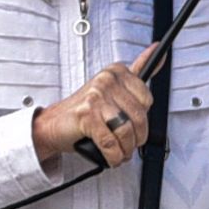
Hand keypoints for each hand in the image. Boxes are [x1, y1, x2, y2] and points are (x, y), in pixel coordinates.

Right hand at [33, 44, 156, 169]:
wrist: (51, 125)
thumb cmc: (82, 110)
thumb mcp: (110, 88)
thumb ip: (136, 70)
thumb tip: (157, 51)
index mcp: (115, 72)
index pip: (146, 98)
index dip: (141, 118)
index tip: (131, 123)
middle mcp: (105, 81)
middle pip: (139, 117)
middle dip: (136, 138)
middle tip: (128, 143)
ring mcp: (95, 97)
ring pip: (126, 131)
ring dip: (125, 149)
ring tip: (119, 151)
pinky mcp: (87, 116)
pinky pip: (111, 143)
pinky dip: (113, 156)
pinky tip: (110, 157)